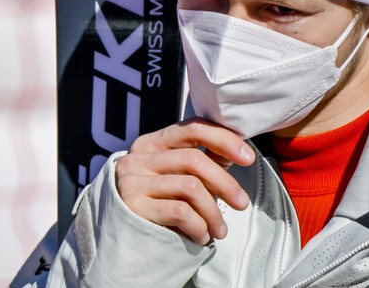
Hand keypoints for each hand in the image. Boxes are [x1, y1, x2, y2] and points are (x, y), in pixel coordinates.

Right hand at [115, 117, 254, 244]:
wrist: (120, 240)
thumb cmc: (156, 204)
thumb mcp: (176, 176)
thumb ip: (202, 160)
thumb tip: (238, 150)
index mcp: (152, 142)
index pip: (192, 128)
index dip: (224, 139)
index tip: (248, 157)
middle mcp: (139, 157)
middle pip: (194, 159)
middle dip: (225, 182)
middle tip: (242, 203)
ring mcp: (133, 181)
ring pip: (190, 187)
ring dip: (214, 212)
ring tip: (221, 230)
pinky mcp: (133, 207)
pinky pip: (180, 211)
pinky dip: (198, 226)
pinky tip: (202, 236)